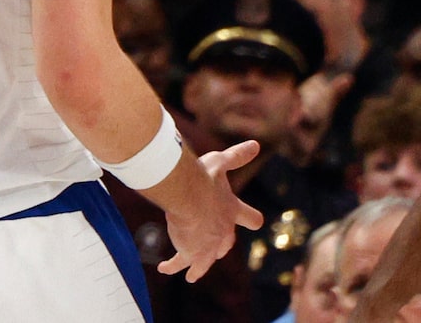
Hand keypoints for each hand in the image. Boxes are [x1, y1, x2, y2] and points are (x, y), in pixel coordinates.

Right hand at [155, 138, 263, 279]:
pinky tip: (165, 269)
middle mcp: (223, 232)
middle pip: (225, 245)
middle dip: (220, 247)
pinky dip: (173, 265)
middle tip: (216, 253)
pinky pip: (181, 262)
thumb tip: (256, 144)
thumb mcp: (221, 163)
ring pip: (205, 261)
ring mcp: (207, 245)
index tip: (253, 221)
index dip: (250, 217)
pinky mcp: (190, 252)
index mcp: (232, 211)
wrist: (188, 195)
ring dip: (198, 267)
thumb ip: (238, 156)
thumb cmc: (205, 178)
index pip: (250, 218)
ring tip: (193, 276)